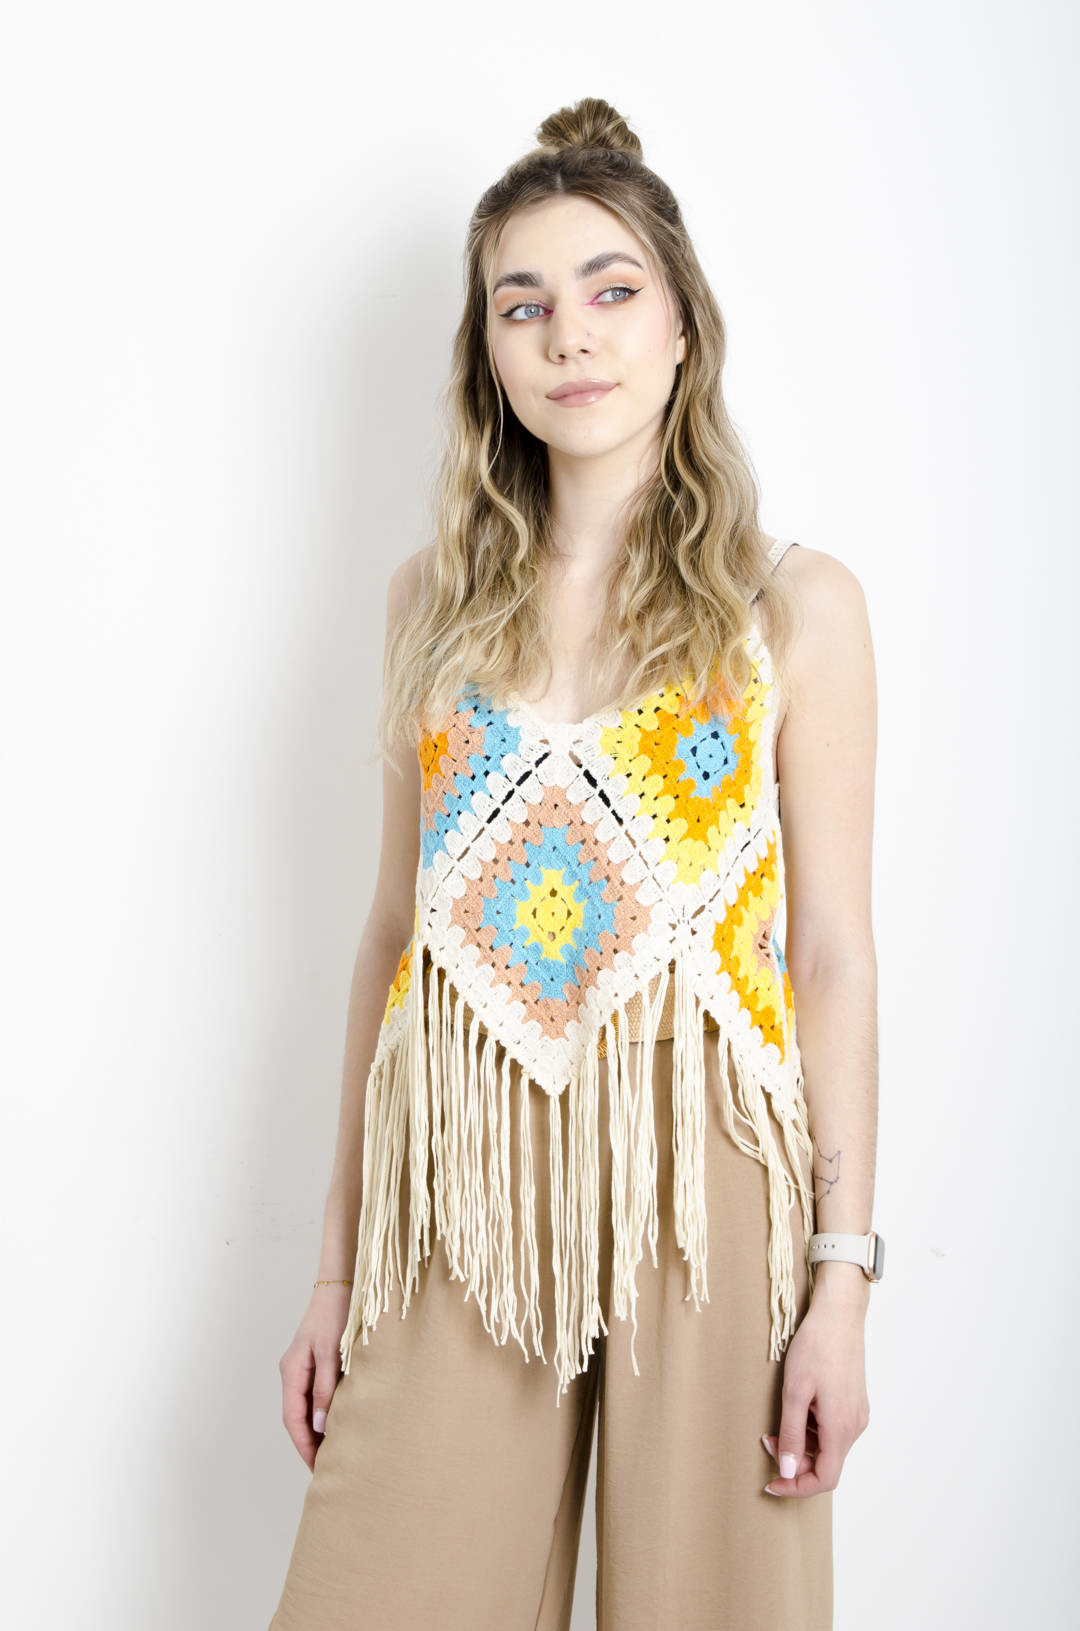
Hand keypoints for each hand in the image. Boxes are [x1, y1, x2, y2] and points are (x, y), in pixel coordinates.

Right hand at [278, 1284, 351, 1470]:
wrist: (343, 1283)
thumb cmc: (336, 1314)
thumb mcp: (331, 1354)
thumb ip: (325, 1390)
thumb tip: (321, 1427)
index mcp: (292, 1371)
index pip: (293, 1419)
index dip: (304, 1445)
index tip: (317, 1468)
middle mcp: (293, 1371)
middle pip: (297, 1417)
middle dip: (310, 1443)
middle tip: (327, 1468)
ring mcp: (303, 1367)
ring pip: (306, 1407)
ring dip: (317, 1429)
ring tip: (334, 1452)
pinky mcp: (317, 1361)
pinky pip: (316, 1395)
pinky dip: (324, 1413)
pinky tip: (338, 1422)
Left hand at [761, 1285, 869, 1496]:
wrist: (839, 1314)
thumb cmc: (816, 1348)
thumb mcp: (795, 1392)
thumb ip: (791, 1434)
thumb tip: (786, 1470)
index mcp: (841, 1428)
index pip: (825, 1479)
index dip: (796, 1486)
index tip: (772, 1482)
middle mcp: (855, 1426)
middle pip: (826, 1463)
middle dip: (794, 1459)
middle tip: (766, 1439)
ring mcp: (857, 1414)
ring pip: (829, 1446)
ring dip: (802, 1442)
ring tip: (781, 1417)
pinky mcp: (854, 1402)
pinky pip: (833, 1429)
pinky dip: (813, 1428)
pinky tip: (800, 1404)